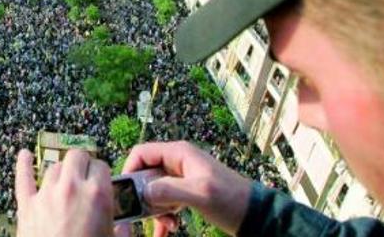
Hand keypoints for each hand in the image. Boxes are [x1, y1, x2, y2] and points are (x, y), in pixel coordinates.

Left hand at [15, 148, 114, 236]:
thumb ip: (122, 232)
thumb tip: (124, 227)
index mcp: (97, 195)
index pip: (101, 166)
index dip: (102, 173)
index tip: (102, 182)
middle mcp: (71, 188)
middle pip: (76, 157)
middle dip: (82, 164)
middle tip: (85, 176)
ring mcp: (46, 195)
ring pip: (54, 167)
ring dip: (61, 171)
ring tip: (65, 181)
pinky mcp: (27, 205)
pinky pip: (23, 178)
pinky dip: (23, 165)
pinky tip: (24, 155)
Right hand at [117, 141, 252, 236]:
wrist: (256, 215)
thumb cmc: (230, 199)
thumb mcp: (199, 194)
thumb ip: (169, 191)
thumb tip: (143, 193)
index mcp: (178, 153)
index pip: (141, 153)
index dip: (130, 171)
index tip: (127, 195)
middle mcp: (177, 162)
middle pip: (145, 174)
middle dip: (144, 197)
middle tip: (148, 215)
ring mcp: (182, 177)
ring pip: (154, 191)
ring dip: (155, 210)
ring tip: (167, 225)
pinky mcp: (186, 192)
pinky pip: (166, 201)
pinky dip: (164, 215)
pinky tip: (169, 229)